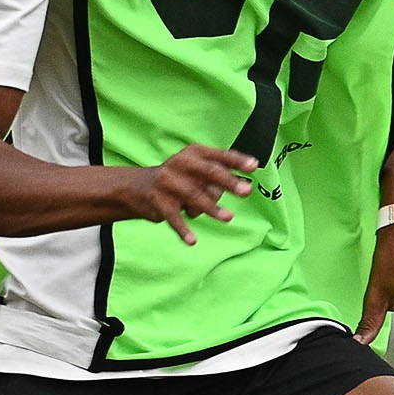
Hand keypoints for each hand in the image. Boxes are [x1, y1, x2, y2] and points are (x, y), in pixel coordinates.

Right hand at [129, 145, 255, 244]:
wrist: (140, 187)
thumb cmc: (180, 179)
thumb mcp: (197, 171)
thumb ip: (219, 177)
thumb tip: (244, 186)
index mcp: (195, 153)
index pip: (220, 156)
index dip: (237, 161)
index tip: (254, 166)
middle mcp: (181, 163)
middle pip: (209, 172)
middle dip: (228, 182)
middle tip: (246, 191)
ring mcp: (168, 182)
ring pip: (195, 196)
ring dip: (212, 208)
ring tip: (228, 217)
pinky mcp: (159, 201)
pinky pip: (174, 218)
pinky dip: (183, 230)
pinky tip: (192, 241)